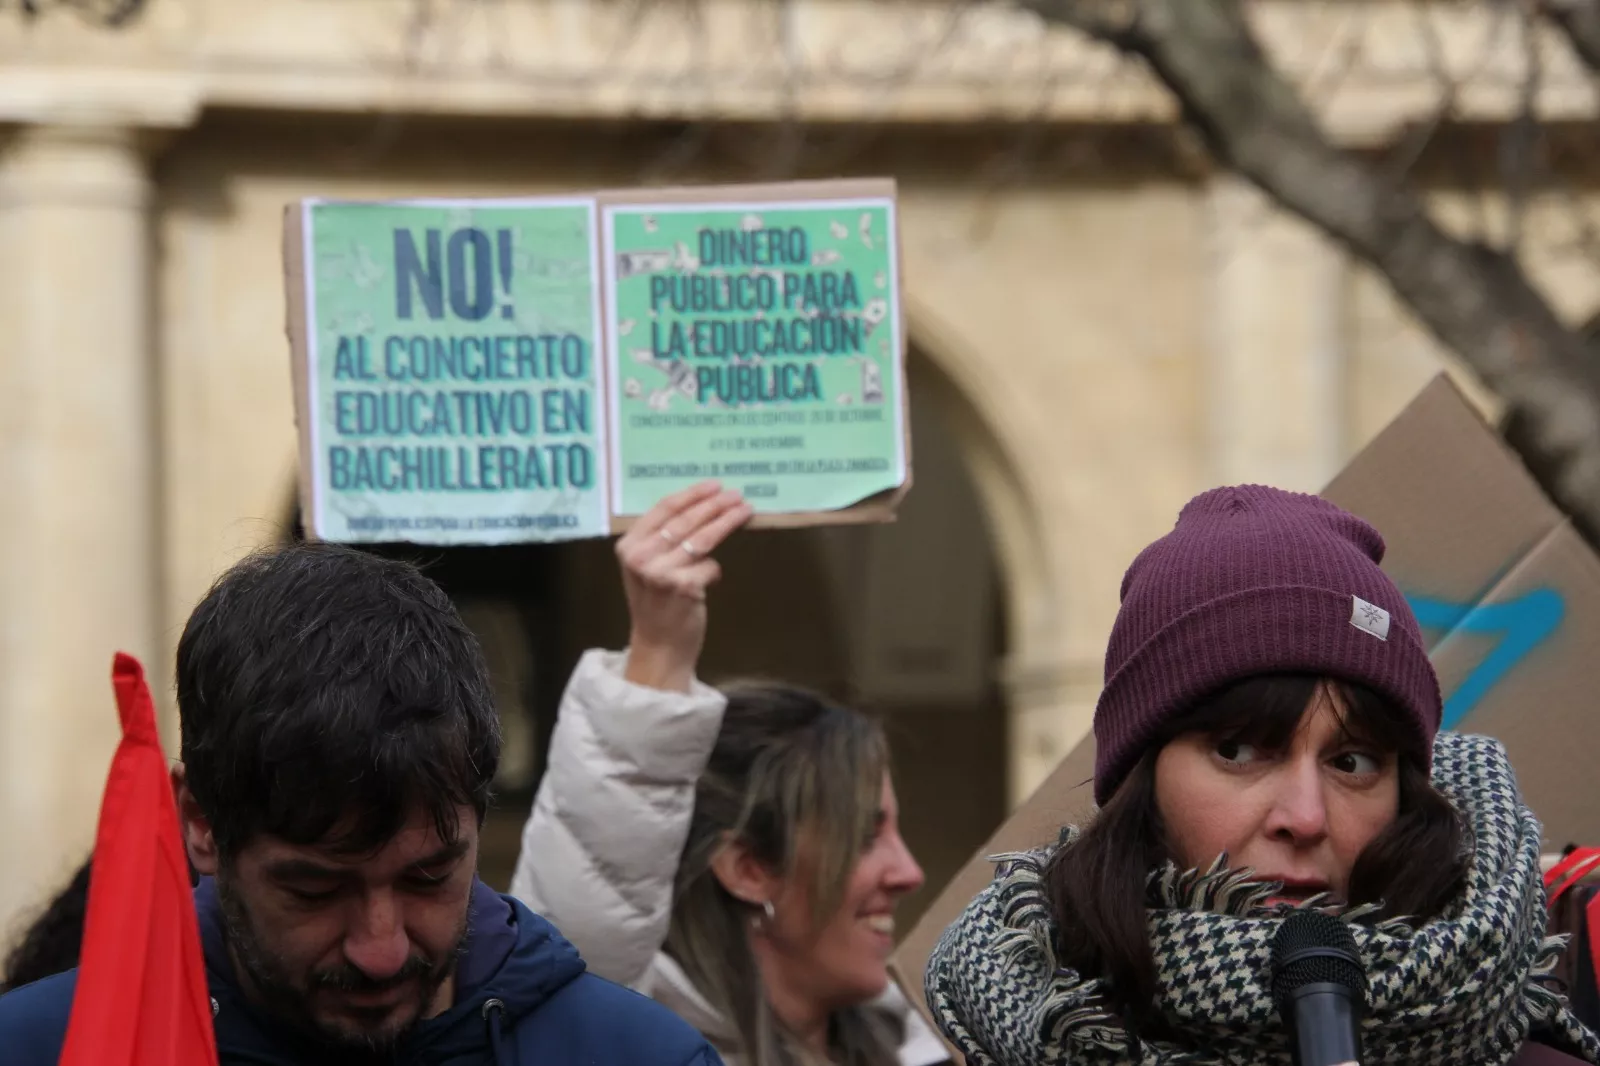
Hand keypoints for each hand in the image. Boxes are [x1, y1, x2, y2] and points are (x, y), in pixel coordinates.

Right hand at [616, 481, 751, 692]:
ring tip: (744, 510)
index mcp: (628, 546)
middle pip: (686, 520)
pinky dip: (715, 569)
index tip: (714, 485)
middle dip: (715, 505)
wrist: (658, 646)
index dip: (692, 494)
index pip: (664, 509)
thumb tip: (701, 505)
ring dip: (727, 521)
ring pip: (703, 538)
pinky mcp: (684, 587)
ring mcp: (662, 572)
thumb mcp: (645, 567)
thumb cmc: (655, 604)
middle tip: (736, 495)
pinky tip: (713, 576)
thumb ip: (660, 540)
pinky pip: (710, 565)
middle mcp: (641, 556)